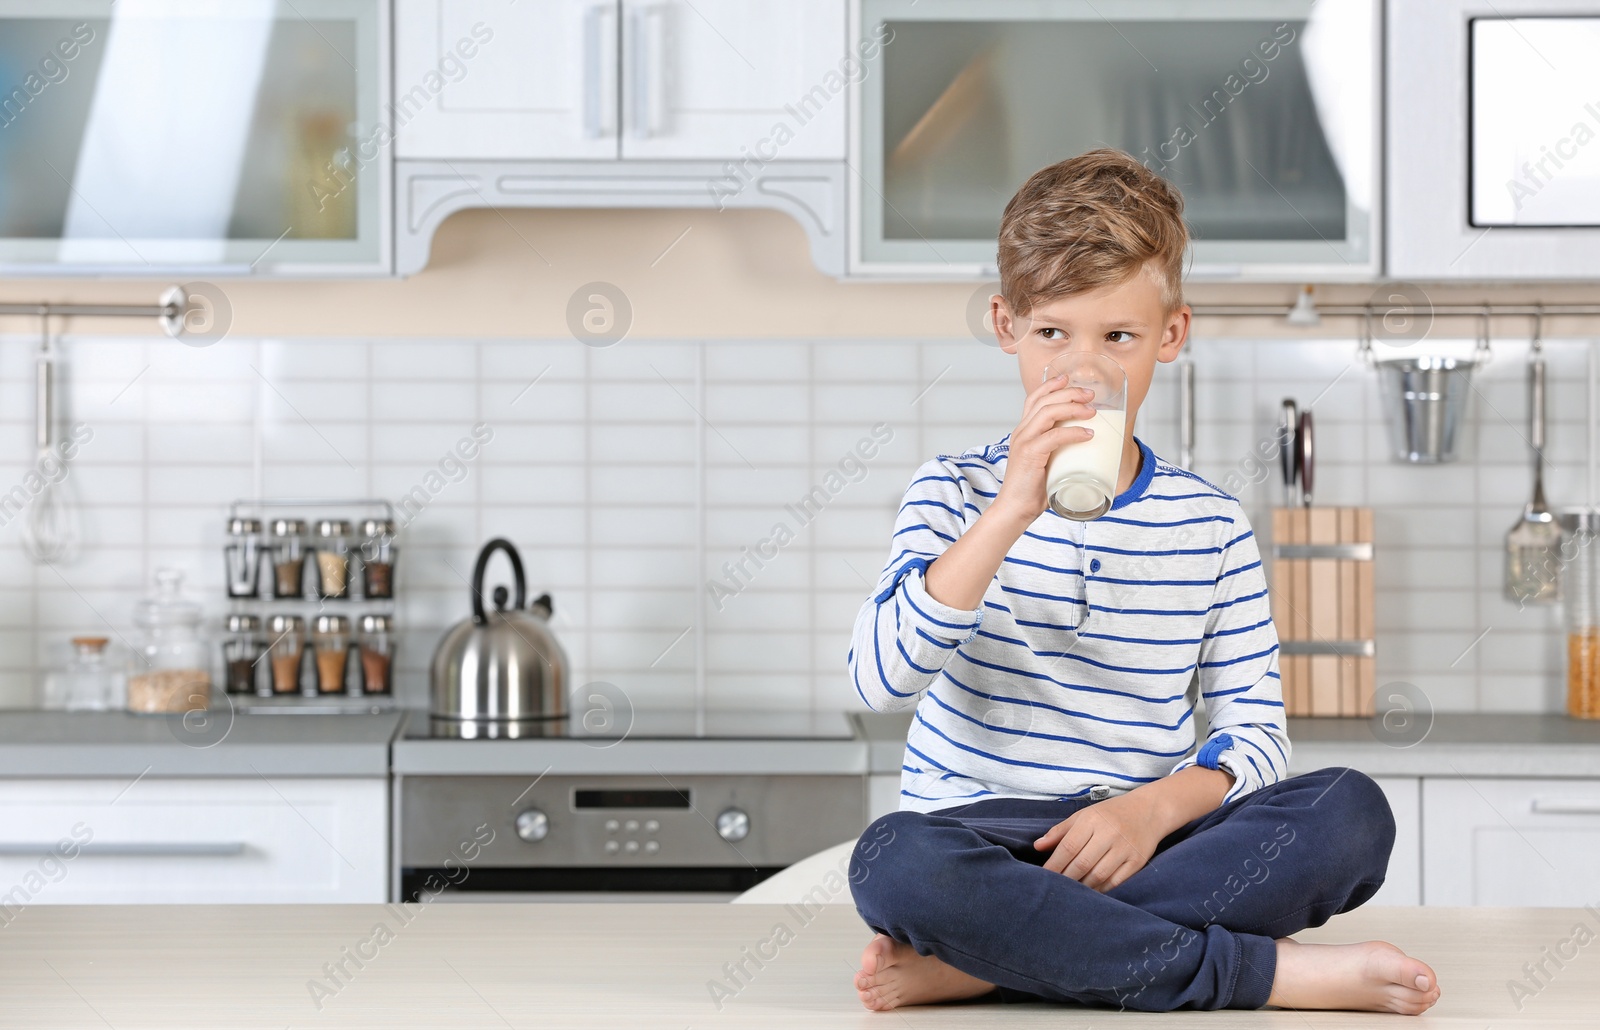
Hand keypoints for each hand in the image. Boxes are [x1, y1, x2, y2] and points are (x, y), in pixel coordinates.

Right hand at [993, 374, 1096, 522]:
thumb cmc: (1033, 489)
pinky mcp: (1030, 454)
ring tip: (1092, 411)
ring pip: (1047, 412)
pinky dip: (1073, 432)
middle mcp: (1021, 431)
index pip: (1033, 399)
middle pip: (1043, 400)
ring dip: (1073, 407)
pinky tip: (1088, 434)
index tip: (1068, 379)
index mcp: (1023, 431)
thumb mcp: (1046, 462)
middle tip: (1090, 394)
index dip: (1051, 385)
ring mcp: (1024, 441)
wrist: (1016, 508)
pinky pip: (1054, 436)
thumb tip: (1087, 445)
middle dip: (1069, 393)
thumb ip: (1059, 450)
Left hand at [1033, 792, 1164, 891]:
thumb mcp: (1084, 816)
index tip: (1044, 876)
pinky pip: (1116, 881)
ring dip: (1082, 886)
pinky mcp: (1137, 861)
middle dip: (1066, 878)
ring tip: (1072, 891)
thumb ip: (1060, 831)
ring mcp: (1125, 848)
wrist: (1148, 811)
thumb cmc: (1110, 814)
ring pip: (1098, 875)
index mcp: (1092, 820)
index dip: (1054, 864)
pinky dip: (1101, 889)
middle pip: (1082, 863)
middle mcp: (1109, 833)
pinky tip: (1091, 890)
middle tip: (1055, 888)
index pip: (1068, 846)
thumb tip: (1038, 846)